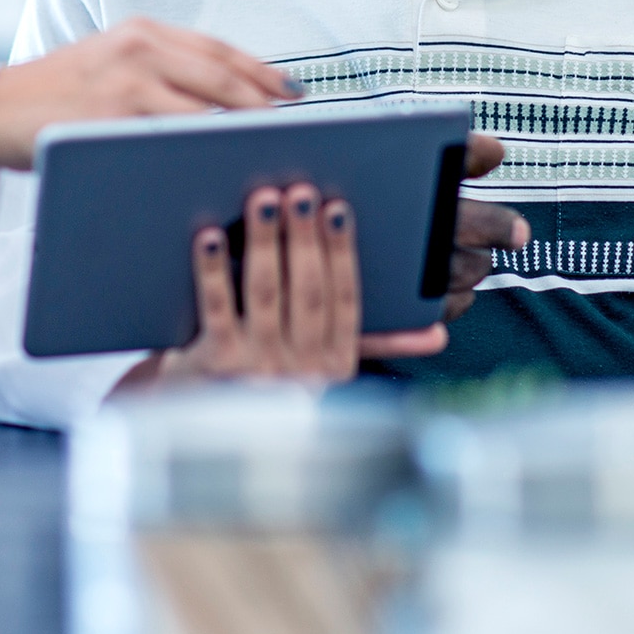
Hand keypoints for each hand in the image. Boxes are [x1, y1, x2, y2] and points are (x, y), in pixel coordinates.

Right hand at [0, 18, 297, 169]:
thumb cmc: (53, 93)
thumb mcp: (108, 61)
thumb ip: (156, 69)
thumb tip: (215, 97)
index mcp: (141, 32)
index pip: (218, 49)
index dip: (261, 70)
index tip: (293, 90)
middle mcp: (139, 47)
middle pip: (223, 75)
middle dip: (266, 100)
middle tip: (297, 124)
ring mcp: (126, 82)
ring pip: (206, 106)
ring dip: (243, 127)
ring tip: (272, 147)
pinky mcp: (112, 117)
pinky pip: (172, 135)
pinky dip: (203, 148)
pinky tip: (223, 164)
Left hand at [114, 133, 529, 390]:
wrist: (196, 441)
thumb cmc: (261, 390)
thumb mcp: (321, 375)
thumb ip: (375, 346)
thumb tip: (436, 334)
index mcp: (333, 365)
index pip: (345, 300)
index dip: (342, 251)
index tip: (338, 208)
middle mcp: (300, 371)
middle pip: (308, 291)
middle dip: (306, 237)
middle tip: (301, 192)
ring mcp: (257, 368)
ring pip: (266, 292)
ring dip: (266, 241)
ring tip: (264, 199)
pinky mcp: (214, 366)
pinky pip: (217, 309)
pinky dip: (214, 271)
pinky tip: (210, 237)